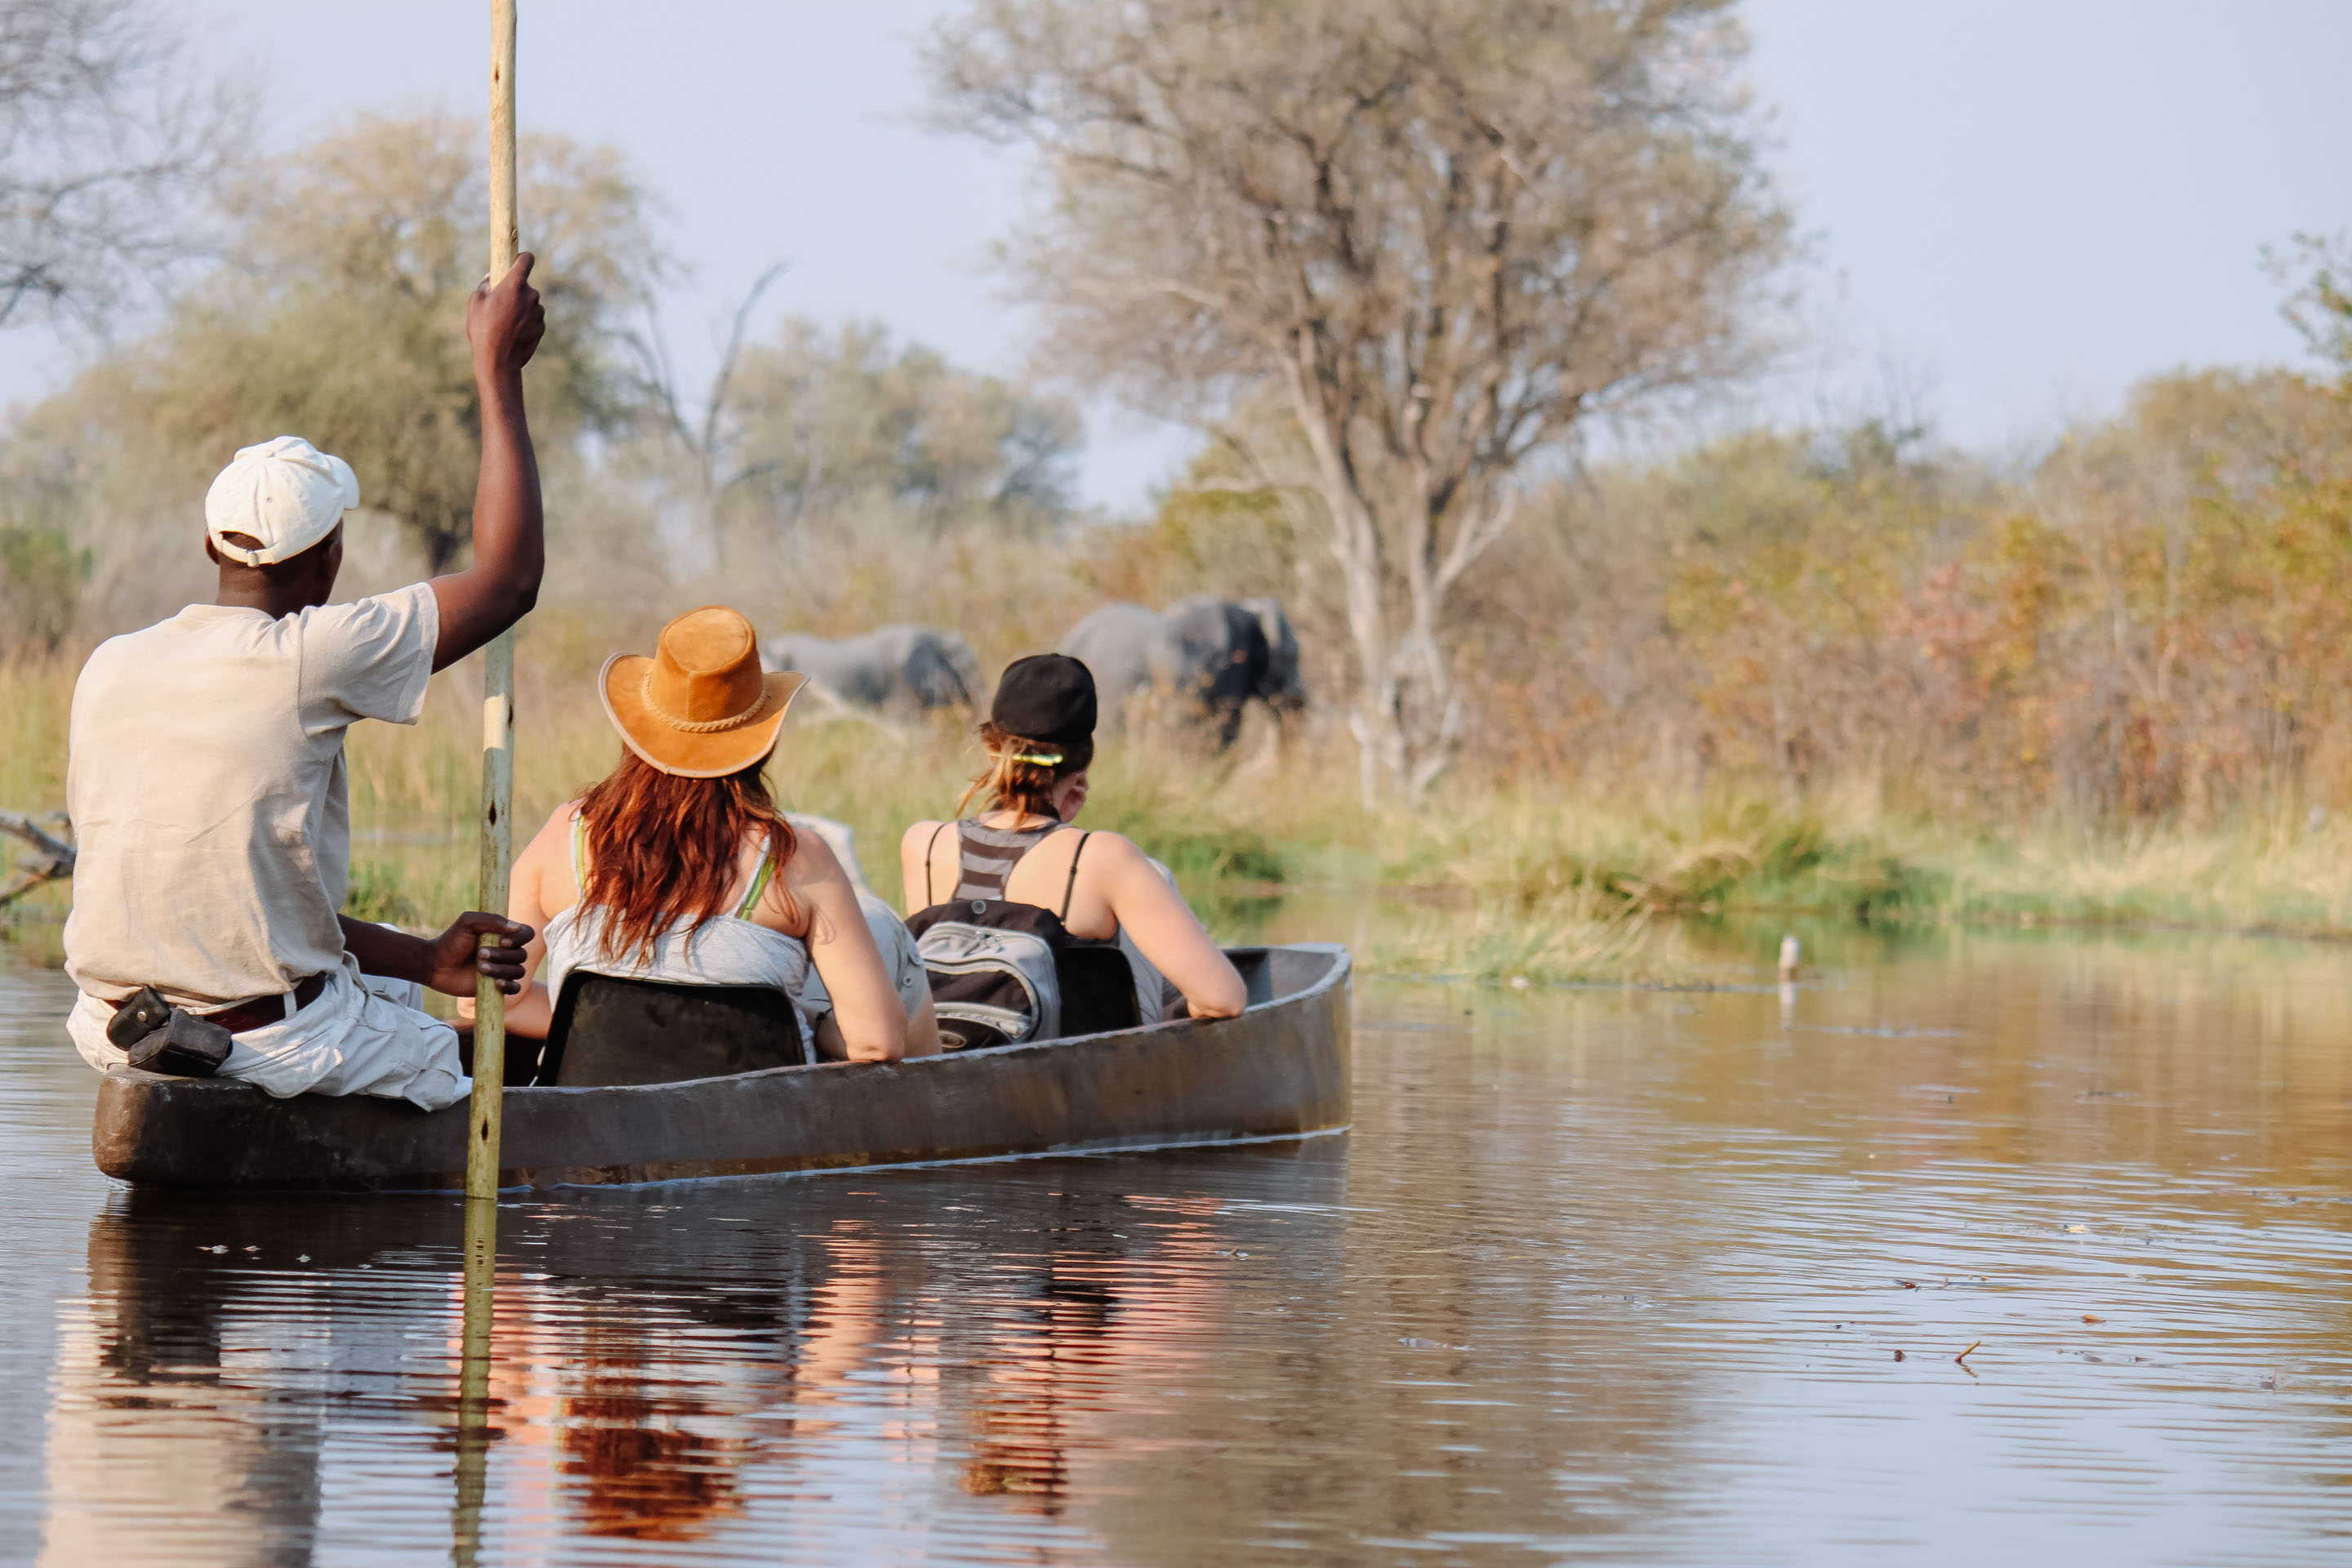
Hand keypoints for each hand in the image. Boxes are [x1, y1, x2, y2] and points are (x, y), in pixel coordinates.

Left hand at [426, 911, 534, 997]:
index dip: (519, 939)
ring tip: (481, 968)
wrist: (435, 965)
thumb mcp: (467, 922)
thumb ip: (491, 920)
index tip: (502, 941)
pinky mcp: (497, 986)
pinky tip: (496, 984)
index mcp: (503, 935)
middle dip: (502, 955)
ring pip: (518, 971)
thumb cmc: (451, 941)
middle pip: (522, 955)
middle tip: (480, 954)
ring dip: (501, 969)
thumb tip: (516, 928)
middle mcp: (506, 952)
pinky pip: (515, 988)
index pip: (526, 934)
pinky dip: (509, 985)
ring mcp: (503, 969)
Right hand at [466, 253, 544, 376]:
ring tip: (504, 322)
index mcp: (514, 284)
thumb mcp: (475, 302)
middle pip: (524, 285)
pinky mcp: (542, 327)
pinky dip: (525, 321)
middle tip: (499, 303)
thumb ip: (485, 285)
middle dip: (514, 291)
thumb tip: (491, 278)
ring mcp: (539, 312)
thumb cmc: (483, 329)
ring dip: (520, 307)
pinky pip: (533, 318)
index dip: (522, 258)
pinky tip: (512, 333)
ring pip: (529, 303)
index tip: (518, 260)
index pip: (527, 259)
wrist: (498, 361)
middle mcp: (531, 295)